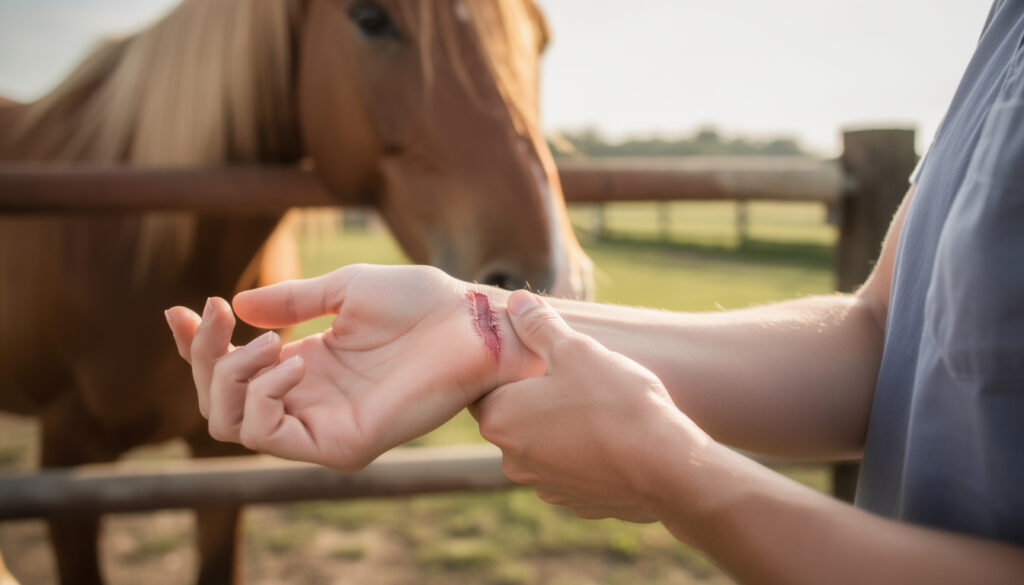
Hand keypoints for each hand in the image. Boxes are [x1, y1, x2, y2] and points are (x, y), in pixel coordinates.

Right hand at [165, 264, 542, 470]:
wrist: (469, 321)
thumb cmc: (418, 300)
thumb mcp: (343, 290)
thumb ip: (289, 303)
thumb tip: (236, 307)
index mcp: (306, 367)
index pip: (233, 376)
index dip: (196, 349)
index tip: (178, 312)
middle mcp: (309, 401)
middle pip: (221, 405)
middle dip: (204, 359)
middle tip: (217, 316)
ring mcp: (323, 427)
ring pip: (233, 426)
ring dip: (230, 377)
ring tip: (270, 344)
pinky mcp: (343, 446)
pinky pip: (270, 437)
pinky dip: (262, 396)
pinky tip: (288, 362)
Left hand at [472, 290, 711, 521]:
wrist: (666, 468)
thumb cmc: (615, 402)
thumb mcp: (576, 349)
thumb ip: (539, 325)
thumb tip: (516, 302)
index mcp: (500, 419)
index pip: (484, 388)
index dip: (507, 368)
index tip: (533, 356)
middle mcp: (512, 459)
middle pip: (513, 416)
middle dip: (535, 397)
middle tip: (570, 375)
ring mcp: (544, 485)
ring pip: (543, 444)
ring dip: (560, 426)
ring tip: (597, 405)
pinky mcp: (576, 502)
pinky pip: (571, 468)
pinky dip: (584, 452)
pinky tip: (612, 436)